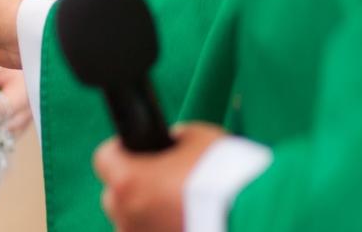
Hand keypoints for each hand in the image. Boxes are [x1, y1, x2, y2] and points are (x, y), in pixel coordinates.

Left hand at [93, 122, 227, 231]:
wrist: (257, 214)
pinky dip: (163, 229)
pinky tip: (186, 222)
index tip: (138, 152)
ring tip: (178, 209)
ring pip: (132, 224)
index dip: (121, 151)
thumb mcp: (197, 138)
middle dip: (134, 188)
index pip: (104, 159)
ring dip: (147, 216)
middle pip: (114, 196)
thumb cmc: (227, 174)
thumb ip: (173, 141)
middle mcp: (126, 216)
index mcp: (127, 182)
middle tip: (163, 183)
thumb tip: (169, 143)